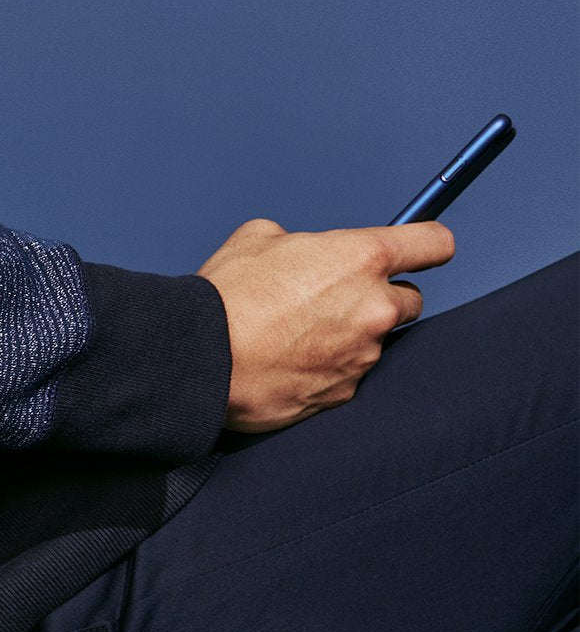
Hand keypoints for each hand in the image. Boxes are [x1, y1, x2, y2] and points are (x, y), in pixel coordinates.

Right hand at [196, 218, 454, 432]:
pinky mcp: (344, 393)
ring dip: (347, 336)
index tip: (423, 250)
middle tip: (334, 300)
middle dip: (379, 298)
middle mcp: (374, 307)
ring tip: (293, 335)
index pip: (432, 243)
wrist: (199, 358)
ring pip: (373, 341)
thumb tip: (301, 252)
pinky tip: (287, 361)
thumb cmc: (225, 299)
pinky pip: (346, 376)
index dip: (427, 245)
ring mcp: (363, 355)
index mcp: (361, 258)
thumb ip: (298, 242)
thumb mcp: (257, 238)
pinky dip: (325, 369)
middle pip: (410, 300)